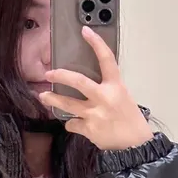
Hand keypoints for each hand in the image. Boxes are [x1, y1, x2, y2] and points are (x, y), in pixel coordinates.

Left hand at [39, 26, 154, 150]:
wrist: (135, 146)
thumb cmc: (131, 121)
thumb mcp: (123, 98)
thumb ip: (107, 89)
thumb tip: (89, 85)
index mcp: (116, 87)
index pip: (106, 60)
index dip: (96, 44)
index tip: (85, 31)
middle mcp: (105, 98)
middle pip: (79, 81)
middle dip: (61, 75)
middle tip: (49, 72)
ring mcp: (95, 114)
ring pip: (68, 104)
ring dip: (53, 99)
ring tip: (43, 96)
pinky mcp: (89, 129)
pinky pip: (72, 124)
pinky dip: (71, 123)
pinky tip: (75, 124)